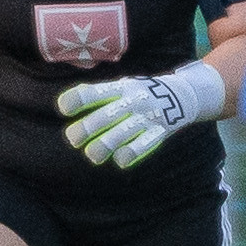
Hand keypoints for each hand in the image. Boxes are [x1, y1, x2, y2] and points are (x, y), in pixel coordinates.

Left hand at [56, 60, 224, 168]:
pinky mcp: (159, 132)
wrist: (181, 94)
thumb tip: (63, 104)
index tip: (64, 109)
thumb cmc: (139, 93)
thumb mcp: (121, 86)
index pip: (95, 92)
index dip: (77, 100)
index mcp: (120, 88)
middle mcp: (133, 101)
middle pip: (106, 115)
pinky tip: (120, 159)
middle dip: (87, 128)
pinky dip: (131, 153)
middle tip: (73, 139)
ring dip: (105, 145)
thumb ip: (96, 95)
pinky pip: (144, 144)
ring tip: (93, 155)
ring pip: (123, 132)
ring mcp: (146, 117)